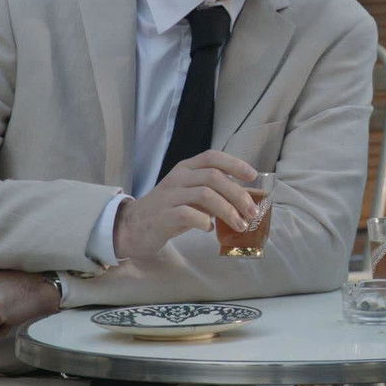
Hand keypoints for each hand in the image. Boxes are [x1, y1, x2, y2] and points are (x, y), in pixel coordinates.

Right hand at [113, 149, 258, 259]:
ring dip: (228, 211)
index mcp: (186, 168)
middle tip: (252, 212)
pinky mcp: (163, 216)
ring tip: (240, 225)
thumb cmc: (167, 210)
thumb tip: (244, 199)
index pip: (212, 157)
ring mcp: (169, 196)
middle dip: (238, 194)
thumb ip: (212, 192)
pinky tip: (210, 229)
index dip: (235, 164)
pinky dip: (204, 222)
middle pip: (214, 177)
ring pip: (205, 195)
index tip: (253, 176)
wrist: (132, 227)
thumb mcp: (190, 195)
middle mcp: (178, 178)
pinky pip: (188, 215)